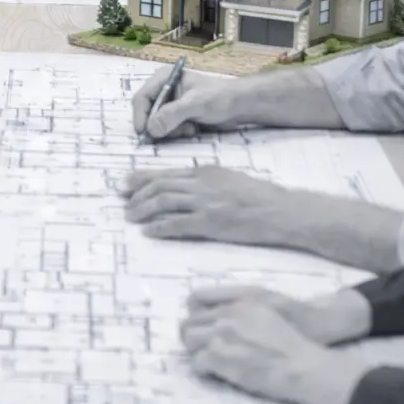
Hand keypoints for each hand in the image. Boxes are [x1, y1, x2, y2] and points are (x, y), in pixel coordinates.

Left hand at [120, 166, 307, 247]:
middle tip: (124, 204)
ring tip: (131, 218)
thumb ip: (203, 181)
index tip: (124, 185)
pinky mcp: (210, 223)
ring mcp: (204, 203)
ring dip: (143, 211)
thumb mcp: (227, 179)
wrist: (280, 210)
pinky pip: (177, 224)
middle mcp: (200, 184)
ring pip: (163, 203)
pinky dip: (159, 227)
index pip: (164, 173)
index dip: (140, 179)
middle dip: (136, 196)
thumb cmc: (257, 197)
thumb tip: (178, 188)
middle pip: (159, 187)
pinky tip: (149, 232)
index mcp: (204, 171)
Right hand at [130, 66, 236, 137]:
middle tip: (174, 133)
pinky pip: (167, 129)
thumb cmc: (220, 97)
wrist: (241, 106)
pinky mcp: (178, 117)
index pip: (142, 98)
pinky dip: (177, 133)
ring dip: (171, 131)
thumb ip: (172, 114)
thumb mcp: (195, 104)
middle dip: (159, 125)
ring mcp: (171, 105)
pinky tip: (192, 130)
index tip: (144, 133)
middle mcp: (164, 90)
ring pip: (156, 124)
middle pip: (147, 113)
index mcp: (164, 78)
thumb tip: (150, 129)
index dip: (140, 116)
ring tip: (189, 129)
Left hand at [182, 297, 368, 403]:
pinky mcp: (220, 357)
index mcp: (238, 302)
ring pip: (189, 340)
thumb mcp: (266, 311)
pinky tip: (212, 372)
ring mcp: (221, 335)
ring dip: (194, 351)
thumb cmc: (291, 341)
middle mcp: (226, 314)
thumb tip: (222, 314)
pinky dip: (202, 368)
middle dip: (190, 335)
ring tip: (204, 360)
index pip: (195, 299)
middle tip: (198, 347)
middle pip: (188, 321)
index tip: (197, 326)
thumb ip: (241, 308)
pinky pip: (197, 362)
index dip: (193, 314)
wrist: (301, 364)